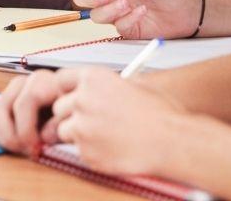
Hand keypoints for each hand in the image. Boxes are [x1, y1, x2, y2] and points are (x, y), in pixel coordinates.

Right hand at [0, 69, 74, 156]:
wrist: (65, 114)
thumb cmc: (69, 118)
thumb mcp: (70, 121)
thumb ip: (59, 126)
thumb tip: (44, 136)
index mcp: (45, 81)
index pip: (28, 98)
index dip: (27, 128)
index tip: (35, 148)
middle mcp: (24, 82)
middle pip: (4, 108)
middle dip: (13, 137)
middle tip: (27, 152)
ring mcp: (9, 91)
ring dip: (4, 137)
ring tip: (22, 149)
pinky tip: (13, 143)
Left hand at [49, 68, 184, 176]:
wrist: (170, 142)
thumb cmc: (159, 113)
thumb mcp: (133, 84)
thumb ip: (107, 85)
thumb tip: (93, 88)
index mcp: (93, 78)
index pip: (61, 79)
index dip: (66, 89)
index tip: (70, 96)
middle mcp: (82, 100)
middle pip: (59, 107)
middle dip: (72, 114)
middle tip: (92, 120)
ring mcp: (81, 127)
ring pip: (64, 130)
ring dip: (79, 134)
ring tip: (105, 135)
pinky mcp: (85, 152)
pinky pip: (78, 151)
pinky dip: (91, 150)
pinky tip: (112, 147)